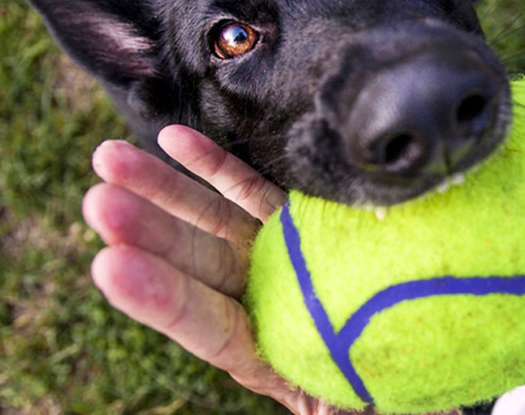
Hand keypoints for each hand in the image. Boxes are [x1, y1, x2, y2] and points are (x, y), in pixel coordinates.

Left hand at [83, 128, 372, 413]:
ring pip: (207, 217)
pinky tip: (170, 137)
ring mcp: (272, 253)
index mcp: (266, 349)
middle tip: (97, 203)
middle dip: (145, 231)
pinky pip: (246, 188)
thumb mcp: (358, 406)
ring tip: (105, 157)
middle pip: (192, 263)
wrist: (427, 327)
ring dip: (158, 187)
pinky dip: (210, 163)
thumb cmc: (393, 375)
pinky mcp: (296, 218)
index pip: (204, 323)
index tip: (109, 266)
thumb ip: (334, 410)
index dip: (158, 297)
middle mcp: (258, 298)